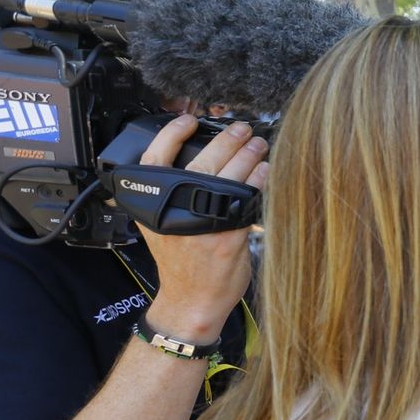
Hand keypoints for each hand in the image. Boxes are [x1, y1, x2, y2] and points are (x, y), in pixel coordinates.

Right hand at [136, 116, 268, 341]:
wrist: (192, 301)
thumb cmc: (181, 263)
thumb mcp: (160, 226)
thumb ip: (171, 196)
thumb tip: (202, 159)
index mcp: (153, 206)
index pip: (154, 159)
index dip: (170, 134)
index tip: (189, 119)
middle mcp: (175, 213)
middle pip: (201, 163)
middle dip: (225, 141)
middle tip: (241, 128)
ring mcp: (202, 224)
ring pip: (227, 177)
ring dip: (247, 155)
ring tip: (258, 143)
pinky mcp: (227, 238)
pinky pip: (247, 200)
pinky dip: (259, 181)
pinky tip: (266, 170)